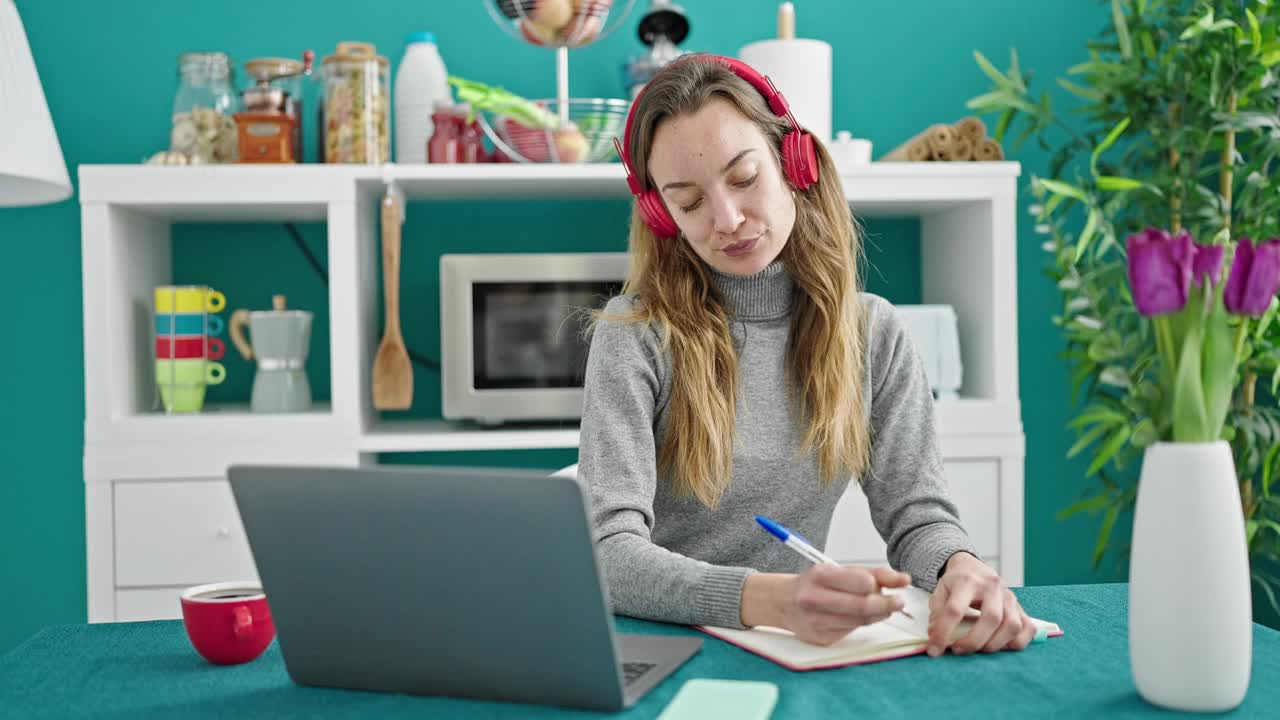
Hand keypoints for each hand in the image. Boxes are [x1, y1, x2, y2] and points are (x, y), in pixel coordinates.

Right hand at [781, 565, 912, 645]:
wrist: (784, 602)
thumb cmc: (815, 583)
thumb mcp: (839, 570)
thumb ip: (872, 573)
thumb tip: (904, 580)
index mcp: (819, 575)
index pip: (861, 582)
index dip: (881, 585)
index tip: (896, 586)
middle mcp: (814, 599)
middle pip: (862, 606)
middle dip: (886, 604)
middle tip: (898, 602)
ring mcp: (816, 621)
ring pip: (860, 621)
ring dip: (877, 614)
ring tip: (881, 607)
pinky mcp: (821, 638)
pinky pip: (852, 631)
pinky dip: (861, 623)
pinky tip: (859, 616)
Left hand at [925, 552, 1035, 656]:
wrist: (972, 567)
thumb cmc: (955, 583)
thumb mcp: (940, 592)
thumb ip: (937, 614)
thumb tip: (936, 638)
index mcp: (967, 581)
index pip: (955, 609)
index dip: (944, 632)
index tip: (935, 649)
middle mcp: (992, 586)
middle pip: (992, 618)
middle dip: (974, 641)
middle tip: (959, 650)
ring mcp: (1009, 596)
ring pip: (1012, 625)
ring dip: (995, 644)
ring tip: (978, 649)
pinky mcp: (1020, 606)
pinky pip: (1027, 628)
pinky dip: (1016, 643)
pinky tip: (1000, 646)